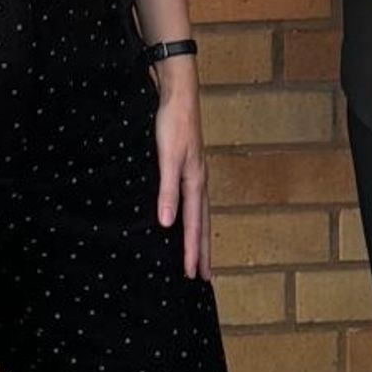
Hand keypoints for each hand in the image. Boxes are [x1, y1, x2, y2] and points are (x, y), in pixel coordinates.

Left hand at [153, 67, 210, 280]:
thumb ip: (167, 191)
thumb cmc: (172, 124)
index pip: (194, 225)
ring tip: (201, 256)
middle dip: (203, 251)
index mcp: (196, 182)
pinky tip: (187, 220)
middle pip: (203, 223)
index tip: (193, 275)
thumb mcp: (167, 158)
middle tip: (205, 277)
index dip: (193, 251)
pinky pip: (195, 201)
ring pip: (201, 213)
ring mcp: (196, 173)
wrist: (179, 94)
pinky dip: (194, 217)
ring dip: (201, 236)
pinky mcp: (188, 166)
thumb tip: (166, 224)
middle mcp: (199, 181)